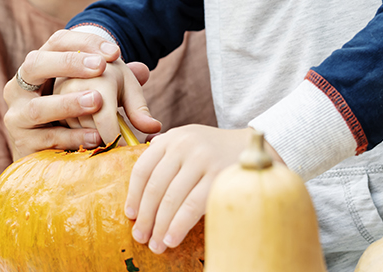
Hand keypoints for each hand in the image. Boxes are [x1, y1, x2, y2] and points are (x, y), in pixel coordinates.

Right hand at [3, 29, 155, 157]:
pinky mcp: (22, 143)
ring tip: (96, 101)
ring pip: (37, 107)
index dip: (83, 43)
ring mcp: (17, 114)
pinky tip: (95, 136)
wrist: (48, 149)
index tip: (115, 53)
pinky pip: (46, 138)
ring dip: (68, 103)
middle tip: (100, 67)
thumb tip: (144, 71)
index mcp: (40, 63)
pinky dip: (72, 137)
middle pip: (36, 64)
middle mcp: (20, 85)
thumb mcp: (102, 93)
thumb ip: (123, 84)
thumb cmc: (77, 111)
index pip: (57, 41)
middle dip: (68, 64)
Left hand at [125, 126, 281, 253]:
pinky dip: (179, 225)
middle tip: (140, 237)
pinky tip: (172, 238)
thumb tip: (138, 197)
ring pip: (172, 199)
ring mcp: (201, 159)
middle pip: (155, 187)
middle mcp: (183, 145)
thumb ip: (163, 159)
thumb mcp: (185, 143)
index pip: (143, 169)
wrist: (251, 146)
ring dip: (160, 226)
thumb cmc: (212, 151)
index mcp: (170, 138)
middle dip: (146, 217)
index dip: (134, 195)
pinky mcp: (219, 176)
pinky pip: (192, 206)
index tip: (130, 215)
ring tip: (156, 244)